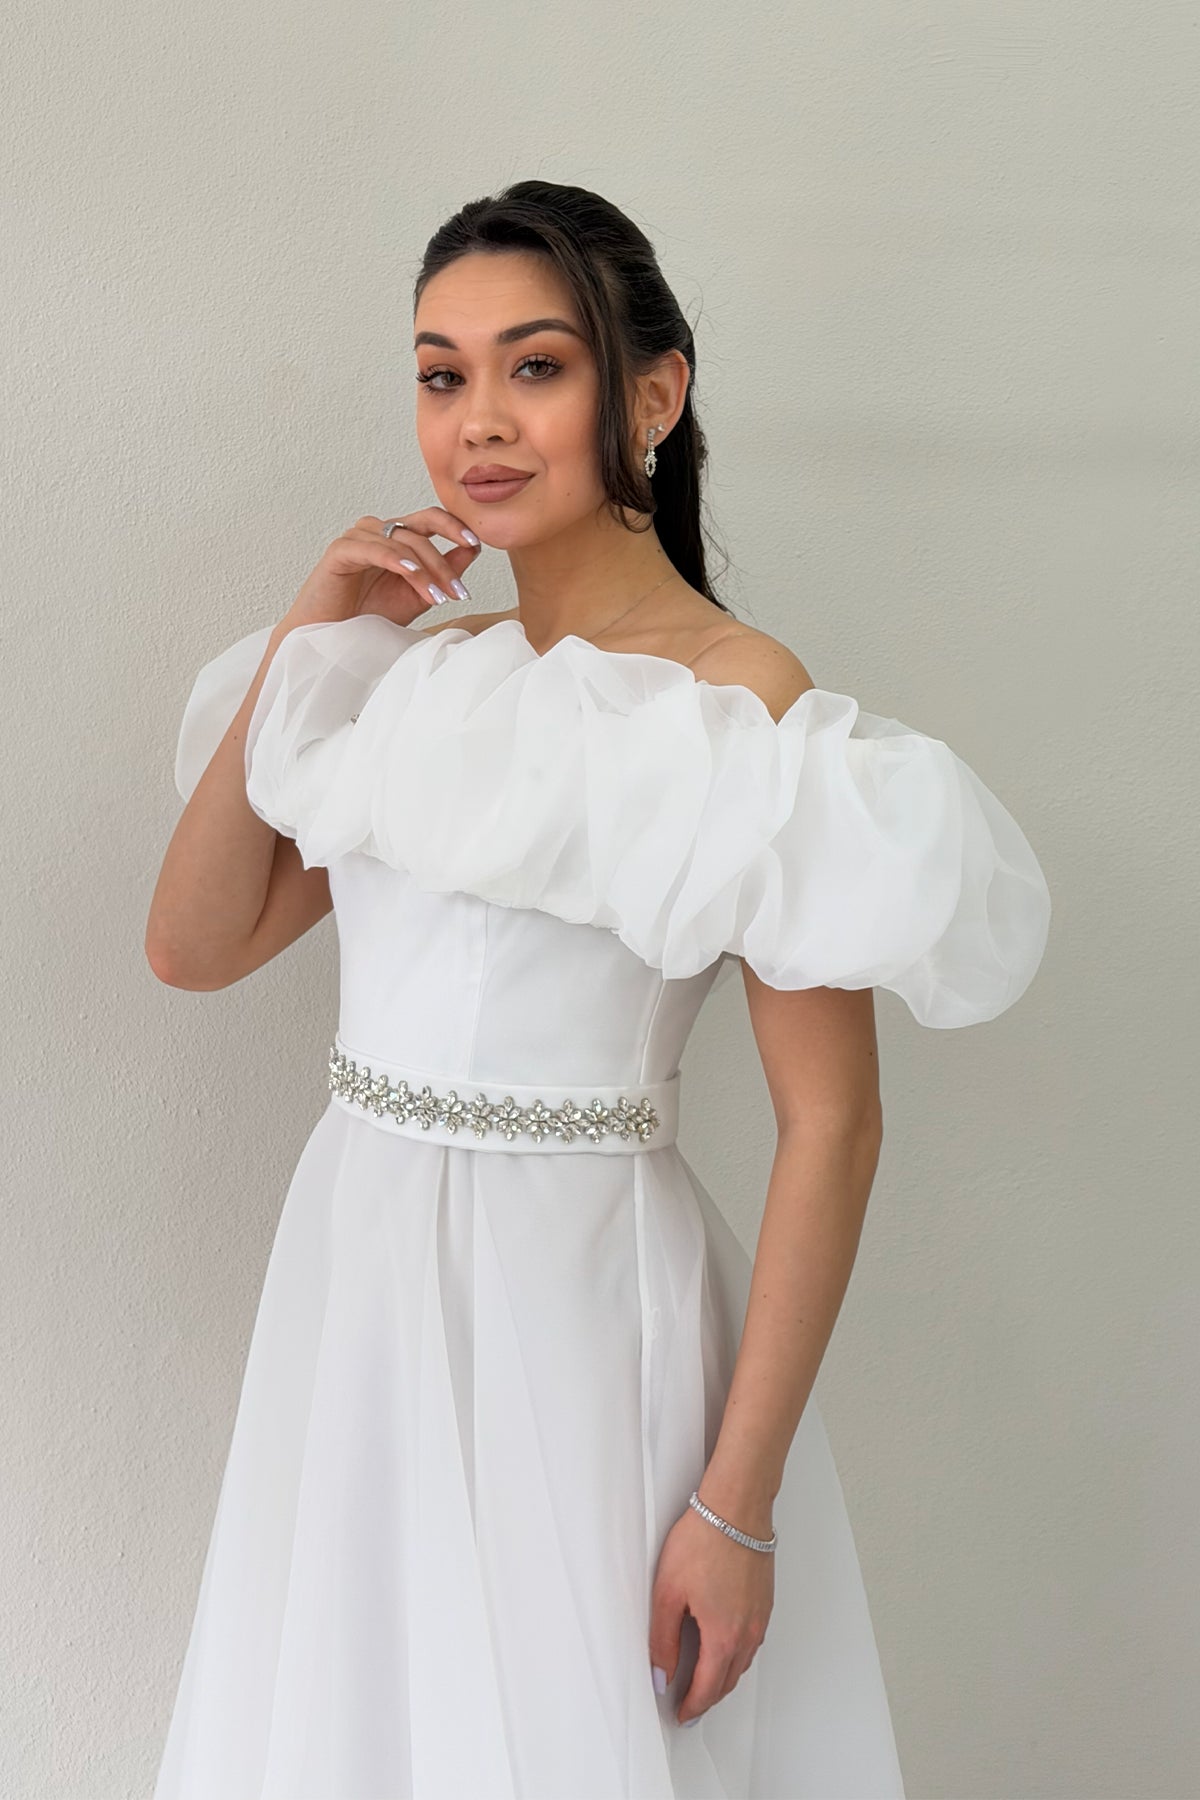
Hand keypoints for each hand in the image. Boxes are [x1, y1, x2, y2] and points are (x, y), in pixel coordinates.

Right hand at [280, 507, 481, 632]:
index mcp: (398, 538)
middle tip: (459, 592)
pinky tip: (411, 572)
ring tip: (438, 597)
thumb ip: (442, 572)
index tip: (476, 543)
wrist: (332, 638)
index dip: (455, 526)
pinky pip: (373, 547)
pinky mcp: (340, 550)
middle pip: (420, 530)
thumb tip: (472, 549)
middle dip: (444, 562)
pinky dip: (395, 559)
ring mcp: (359, 537)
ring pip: (401, 541)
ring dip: (425, 569)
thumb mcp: (418, 596)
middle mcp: (379, 531)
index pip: (431, 519)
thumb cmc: (370, 616)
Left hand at [648, 1497, 774, 1726]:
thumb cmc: (703, 1541)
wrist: (736, 1508)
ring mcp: (760, 1616)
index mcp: (723, 1636)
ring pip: (743, 1662)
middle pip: (729, 1680)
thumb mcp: (668, 1592)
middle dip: (709, 1697)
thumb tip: (660, 1674)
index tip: (681, 1714)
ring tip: (704, 1680)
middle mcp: (748, 1632)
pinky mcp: (765, 1600)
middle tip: (690, 1704)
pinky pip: (752, 1641)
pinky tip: (724, 1645)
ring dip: (724, 1677)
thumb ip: (662, 1639)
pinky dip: (737, 1654)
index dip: (692, 1706)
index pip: (707, 1687)